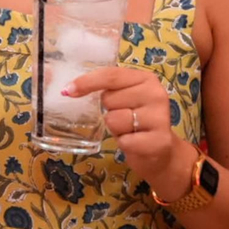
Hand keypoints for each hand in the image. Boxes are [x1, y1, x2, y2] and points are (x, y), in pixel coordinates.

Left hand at [66, 66, 198, 200]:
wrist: (161, 153)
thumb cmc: (136, 122)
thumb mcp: (124, 99)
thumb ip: (107, 88)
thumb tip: (69, 88)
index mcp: (146, 79)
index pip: (111, 75)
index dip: (87, 82)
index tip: (68, 90)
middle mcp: (156, 94)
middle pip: (109, 99)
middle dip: (109, 111)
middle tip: (124, 118)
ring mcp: (160, 117)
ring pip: (114, 120)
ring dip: (116, 129)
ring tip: (130, 131)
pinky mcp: (159, 141)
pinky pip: (124, 141)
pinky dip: (124, 144)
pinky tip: (136, 143)